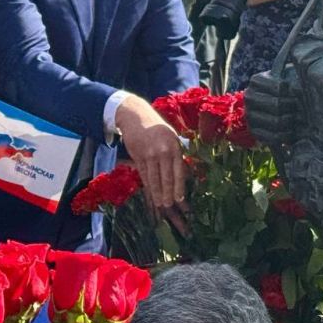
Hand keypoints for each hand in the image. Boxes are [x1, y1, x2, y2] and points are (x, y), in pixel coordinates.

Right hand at [115, 95, 187, 211]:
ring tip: (161, 205)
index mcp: (175, 146)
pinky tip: (151, 196)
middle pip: (166, 177)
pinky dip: (148, 187)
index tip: (180, 199)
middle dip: (168, 194)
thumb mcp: (172, 137)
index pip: (178, 171)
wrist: (136, 117)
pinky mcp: (138, 157)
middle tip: (170, 206)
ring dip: (157, 194)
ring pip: (154, 179)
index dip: (179, 186)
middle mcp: (162, 151)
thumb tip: (187, 174)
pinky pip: (144, 176)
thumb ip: (178, 154)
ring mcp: (148, 154)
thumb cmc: (158, 130)